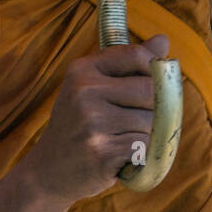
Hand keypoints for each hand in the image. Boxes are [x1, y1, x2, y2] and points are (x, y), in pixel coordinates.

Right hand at [28, 34, 169, 206]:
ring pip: (151, 120)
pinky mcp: (101, 151)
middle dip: (154, 108)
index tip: (153, 86)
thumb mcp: (93, 88)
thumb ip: (128, 64)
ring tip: (122, 141)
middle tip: (135, 122)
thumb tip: (164, 39)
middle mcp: (84, 91)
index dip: (155, 70)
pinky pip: (145, 145)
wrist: (47, 172)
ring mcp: (92, 121)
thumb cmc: (78, 126)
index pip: (136, 55)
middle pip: (151, 89)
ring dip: (147, 134)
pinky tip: (121, 157)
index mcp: (82, 70)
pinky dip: (142, 154)